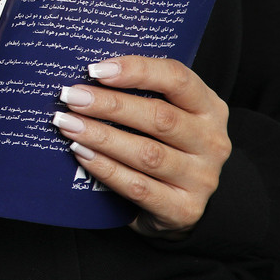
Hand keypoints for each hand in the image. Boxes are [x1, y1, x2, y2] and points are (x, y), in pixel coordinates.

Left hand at [53, 56, 230, 238]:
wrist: (178, 205)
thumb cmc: (163, 147)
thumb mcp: (164, 114)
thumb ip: (139, 94)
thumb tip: (89, 74)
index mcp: (208, 108)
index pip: (177, 79)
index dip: (137, 70)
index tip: (97, 70)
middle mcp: (211, 142)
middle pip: (159, 117)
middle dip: (110, 105)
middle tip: (73, 97)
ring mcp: (201, 178)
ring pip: (147, 154)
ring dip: (102, 136)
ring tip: (68, 125)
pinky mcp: (183, 209)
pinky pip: (138, 186)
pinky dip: (106, 168)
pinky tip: (81, 153)